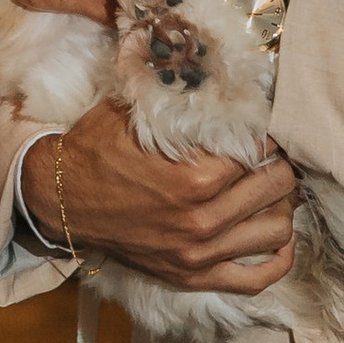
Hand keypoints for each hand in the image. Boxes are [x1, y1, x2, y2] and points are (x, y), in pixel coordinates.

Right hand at [31, 100, 297, 295]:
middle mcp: (203, 219)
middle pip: (276, 186)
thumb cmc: (98, 148)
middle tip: (273, 151)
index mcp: (194, 176)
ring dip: (282, 204)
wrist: (61, 199)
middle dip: (279, 162)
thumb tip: (216, 63)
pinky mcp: (193, 276)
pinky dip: (277, 258)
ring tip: (273, 186)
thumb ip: (177, 90)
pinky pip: (256, 279)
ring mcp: (200, 253)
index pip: (259, 147)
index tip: (263, 122)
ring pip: (276, 230)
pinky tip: (278, 234)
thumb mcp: (134, 109)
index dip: (266, 130)